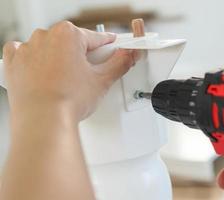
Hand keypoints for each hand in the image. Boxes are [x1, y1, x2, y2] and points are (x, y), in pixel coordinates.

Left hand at [3, 21, 136, 121]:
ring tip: (68, 79)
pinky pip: (25, 53)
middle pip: (72, 42)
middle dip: (82, 54)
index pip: (96, 37)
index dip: (107, 44)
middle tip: (90, 72)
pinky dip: (35, 60)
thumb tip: (126, 57)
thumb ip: (119, 64)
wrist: (42, 120)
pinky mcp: (15, 63)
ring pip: (50, 47)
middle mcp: (45, 37)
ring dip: (60, 57)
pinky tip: (44, 73)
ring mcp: (27, 49)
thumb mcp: (102, 80)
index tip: (111, 47)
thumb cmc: (67, 100)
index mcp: (68, 35)